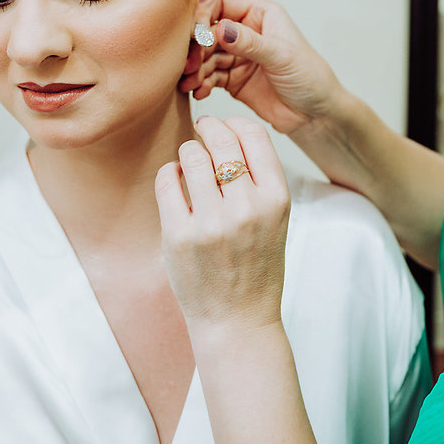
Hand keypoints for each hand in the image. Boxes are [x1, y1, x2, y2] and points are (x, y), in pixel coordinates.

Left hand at [154, 116, 290, 334]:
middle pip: (221, 139)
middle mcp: (247, 208)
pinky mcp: (178, 236)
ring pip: (191, 155)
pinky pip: (166, 181)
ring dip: (187, 152)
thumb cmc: (257, 267)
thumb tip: (230, 131)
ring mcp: (211, 222)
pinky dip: (167, 173)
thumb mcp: (276, 220)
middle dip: (208, 127)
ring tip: (188, 162)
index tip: (223, 126)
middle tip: (201, 129)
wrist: (238, 321)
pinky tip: (173, 180)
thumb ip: (260, 179)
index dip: (234, 123)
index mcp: (277, 199)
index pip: (254, 135)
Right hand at [179, 0, 343, 135]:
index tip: (194, 33)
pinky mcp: (231, 79)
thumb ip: (250, 43)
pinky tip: (199, 92)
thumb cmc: (310, 77)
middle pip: (208, 32)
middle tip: (187, 64)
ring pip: (206, 57)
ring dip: (195, 69)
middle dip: (196, 48)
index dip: (203, 16)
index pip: (221, 5)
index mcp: (259, 14)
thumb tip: (220, 29)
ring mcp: (237, 56)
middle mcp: (245, 31)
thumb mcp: (282, 56)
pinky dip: (201, 84)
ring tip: (190, 82)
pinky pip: (209, 77)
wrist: (316, 114)